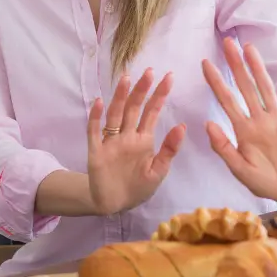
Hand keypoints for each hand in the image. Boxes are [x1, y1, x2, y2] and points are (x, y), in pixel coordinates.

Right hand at [86, 68, 185, 215]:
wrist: (114, 205)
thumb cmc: (137, 187)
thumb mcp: (158, 171)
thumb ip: (169, 149)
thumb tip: (182, 125)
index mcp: (143, 139)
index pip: (152, 112)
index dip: (159, 95)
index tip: (169, 77)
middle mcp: (127, 136)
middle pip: (134, 108)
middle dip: (142, 90)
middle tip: (149, 71)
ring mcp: (111, 142)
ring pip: (115, 114)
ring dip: (120, 97)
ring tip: (126, 79)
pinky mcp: (96, 151)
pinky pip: (94, 132)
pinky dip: (95, 117)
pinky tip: (99, 102)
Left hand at [202, 38, 276, 201]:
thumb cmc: (263, 182)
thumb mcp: (238, 169)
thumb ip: (223, 148)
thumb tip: (207, 123)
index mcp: (243, 130)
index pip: (226, 100)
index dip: (216, 82)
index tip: (205, 63)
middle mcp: (259, 120)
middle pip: (245, 87)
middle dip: (236, 65)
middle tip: (227, 42)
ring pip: (266, 88)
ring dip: (258, 68)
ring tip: (249, 48)